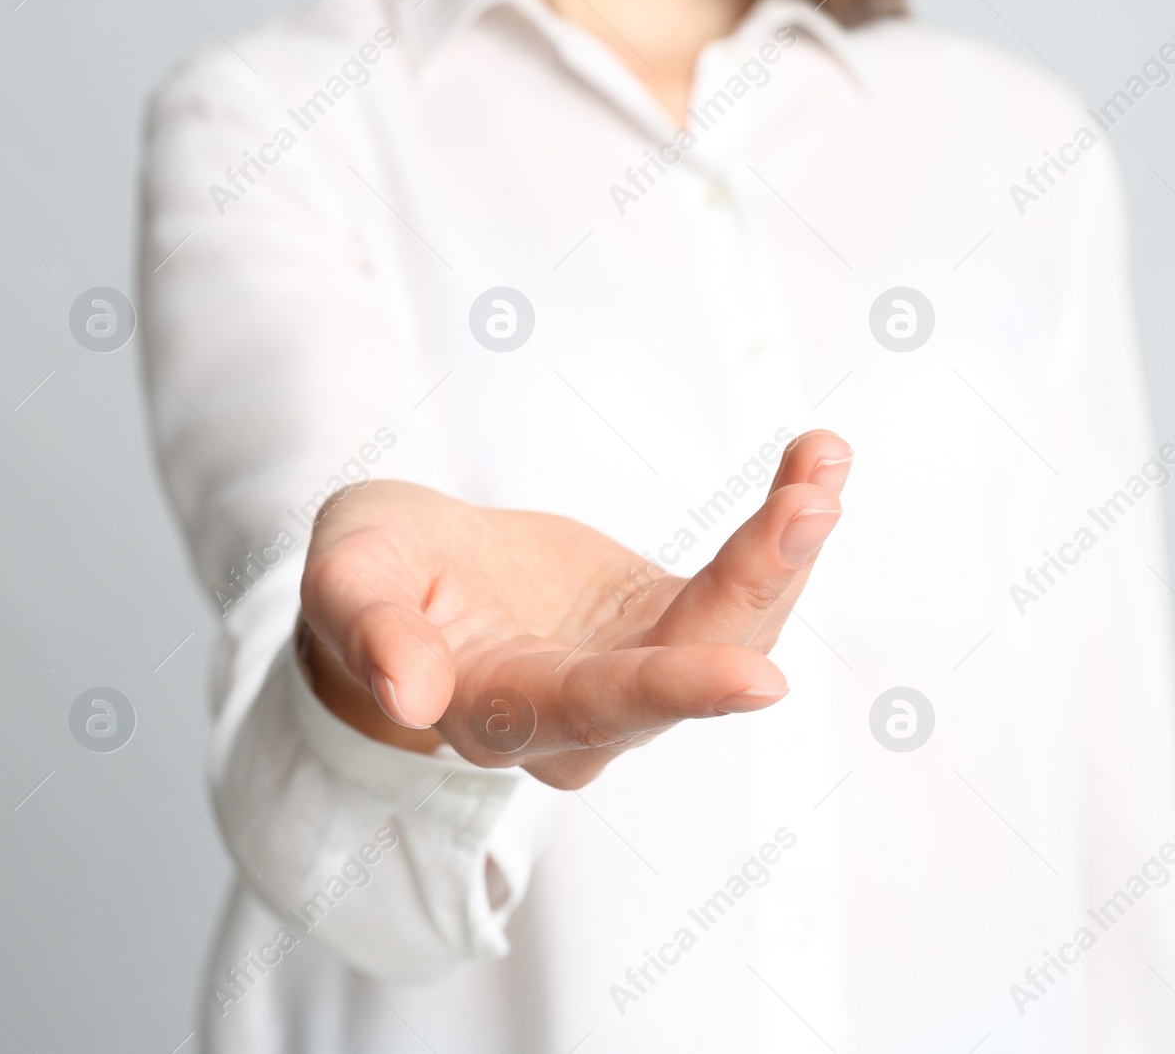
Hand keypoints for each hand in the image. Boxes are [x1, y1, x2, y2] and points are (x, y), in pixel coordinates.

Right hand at [298, 430, 851, 788]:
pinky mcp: (668, 628)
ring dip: (786, 548)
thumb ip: (371, 630)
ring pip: (735, 627)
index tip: (760, 679)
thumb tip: (408, 698)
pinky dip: (780, 532)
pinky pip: (741, 588)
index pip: (595, 707)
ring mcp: (639, 673)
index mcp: (503, 710)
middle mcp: (588, 716)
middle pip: (692, 663)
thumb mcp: (351, 578)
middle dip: (760, 584)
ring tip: (824, 459)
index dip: (675, 690)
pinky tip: (815, 464)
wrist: (416, 580)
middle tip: (814, 500)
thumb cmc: (376, 577)